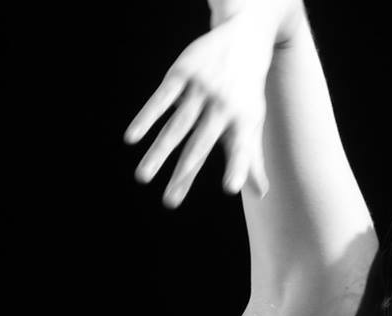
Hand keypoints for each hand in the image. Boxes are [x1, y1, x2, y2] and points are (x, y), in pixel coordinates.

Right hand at [125, 12, 275, 206]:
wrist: (244, 37)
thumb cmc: (246, 90)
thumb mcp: (252, 120)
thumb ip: (251, 158)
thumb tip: (260, 193)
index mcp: (244, 120)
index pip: (241, 148)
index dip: (237, 167)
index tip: (230, 188)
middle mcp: (224, 105)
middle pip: (199, 145)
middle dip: (184, 174)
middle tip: (168, 203)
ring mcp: (202, 88)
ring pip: (177, 126)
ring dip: (158, 152)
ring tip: (142, 177)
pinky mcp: (183, 72)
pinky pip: (161, 98)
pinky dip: (146, 117)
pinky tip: (132, 137)